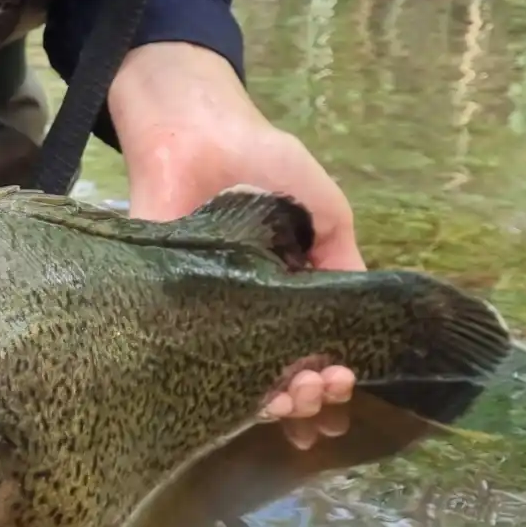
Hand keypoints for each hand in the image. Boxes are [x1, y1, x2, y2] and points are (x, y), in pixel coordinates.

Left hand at [109, 41, 362, 444]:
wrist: (197, 128)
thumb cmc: (264, 160)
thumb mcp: (323, 207)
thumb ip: (343, 259)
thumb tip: (363, 317)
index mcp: (285, 292)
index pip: (310, 348)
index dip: (329, 373)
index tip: (341, 378)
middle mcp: (246, 311)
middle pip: (278, 372)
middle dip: (305, 394)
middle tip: (317, 387)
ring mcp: (205, 314)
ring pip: (237, 377)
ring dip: (272, 397)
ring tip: (294, 392)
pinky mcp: (163, 306)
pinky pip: (188, 359)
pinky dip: (219, 384)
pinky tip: (248, 391)